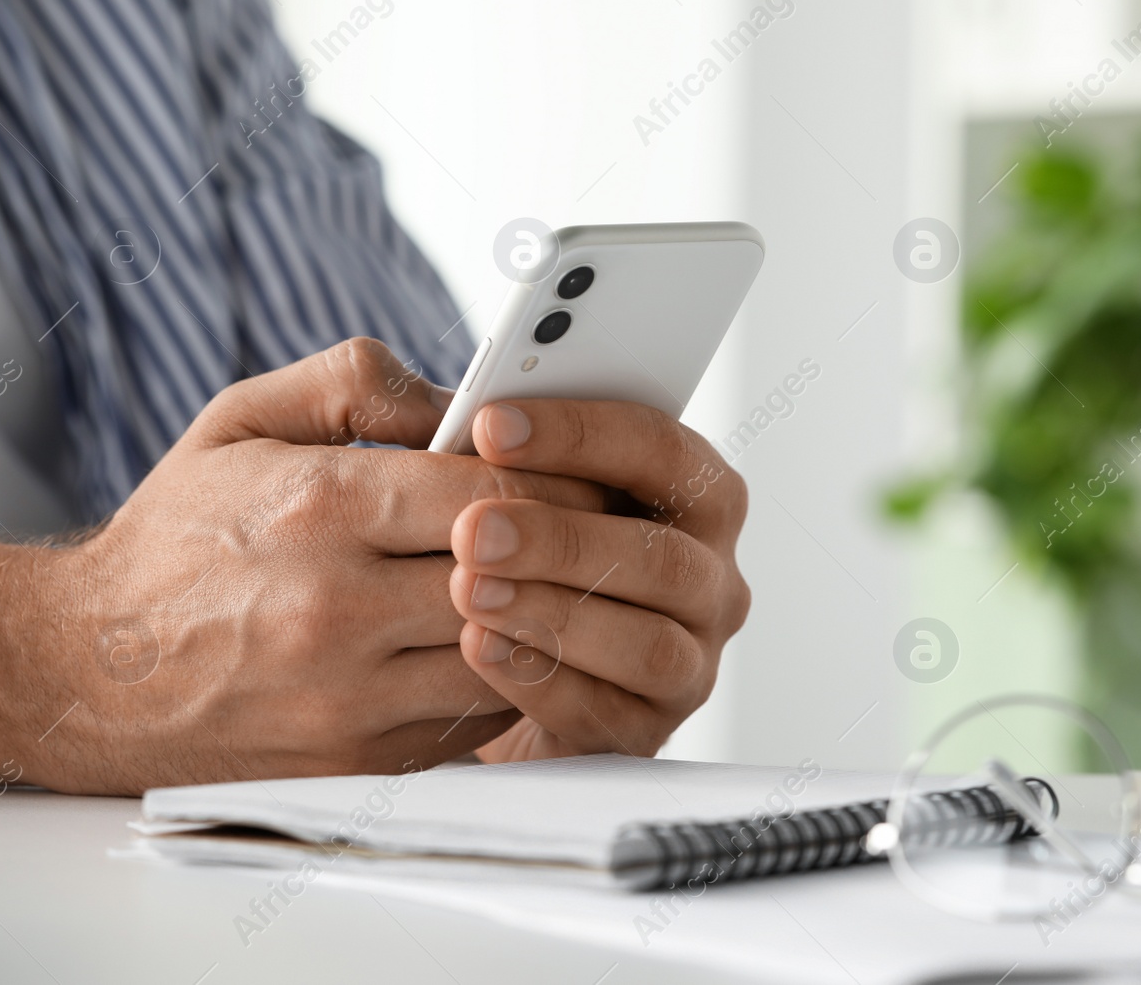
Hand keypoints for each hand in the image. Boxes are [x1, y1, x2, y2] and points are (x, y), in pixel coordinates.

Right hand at [0, 339, 610, 793]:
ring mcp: (353, 695)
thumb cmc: (176, 536)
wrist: (86, 673)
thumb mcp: (243, 419)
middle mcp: (340, 607)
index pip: (496, 492)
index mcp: (322, 507)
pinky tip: (514, 640)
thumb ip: (357, 381)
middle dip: (577, 546)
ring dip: (553, 618)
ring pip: (514, 653)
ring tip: (570, 583)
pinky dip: (509, 677)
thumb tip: (465, 396)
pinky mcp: (362, 757)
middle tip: (608, 525)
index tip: (591, 470)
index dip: (564, 478)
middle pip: (519, 574)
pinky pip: (478, 717)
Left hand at [449, 400, 750, 761]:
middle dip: (565, 538)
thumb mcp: (485, 478)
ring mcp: (686, 659)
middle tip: (472, 528)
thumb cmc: (498, 555)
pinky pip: (612, 714)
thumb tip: (435, 409)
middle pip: (664, 554)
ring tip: (468, 592)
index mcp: (688, 493)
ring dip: (557, 613)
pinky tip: (479, 651)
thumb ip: (477, 433)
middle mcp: (705, 575)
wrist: (481, 674)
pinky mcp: (647, 730)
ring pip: (648, 642)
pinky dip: (546, 682)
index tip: (489, 425)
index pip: (660, 449)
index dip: (580, 434)